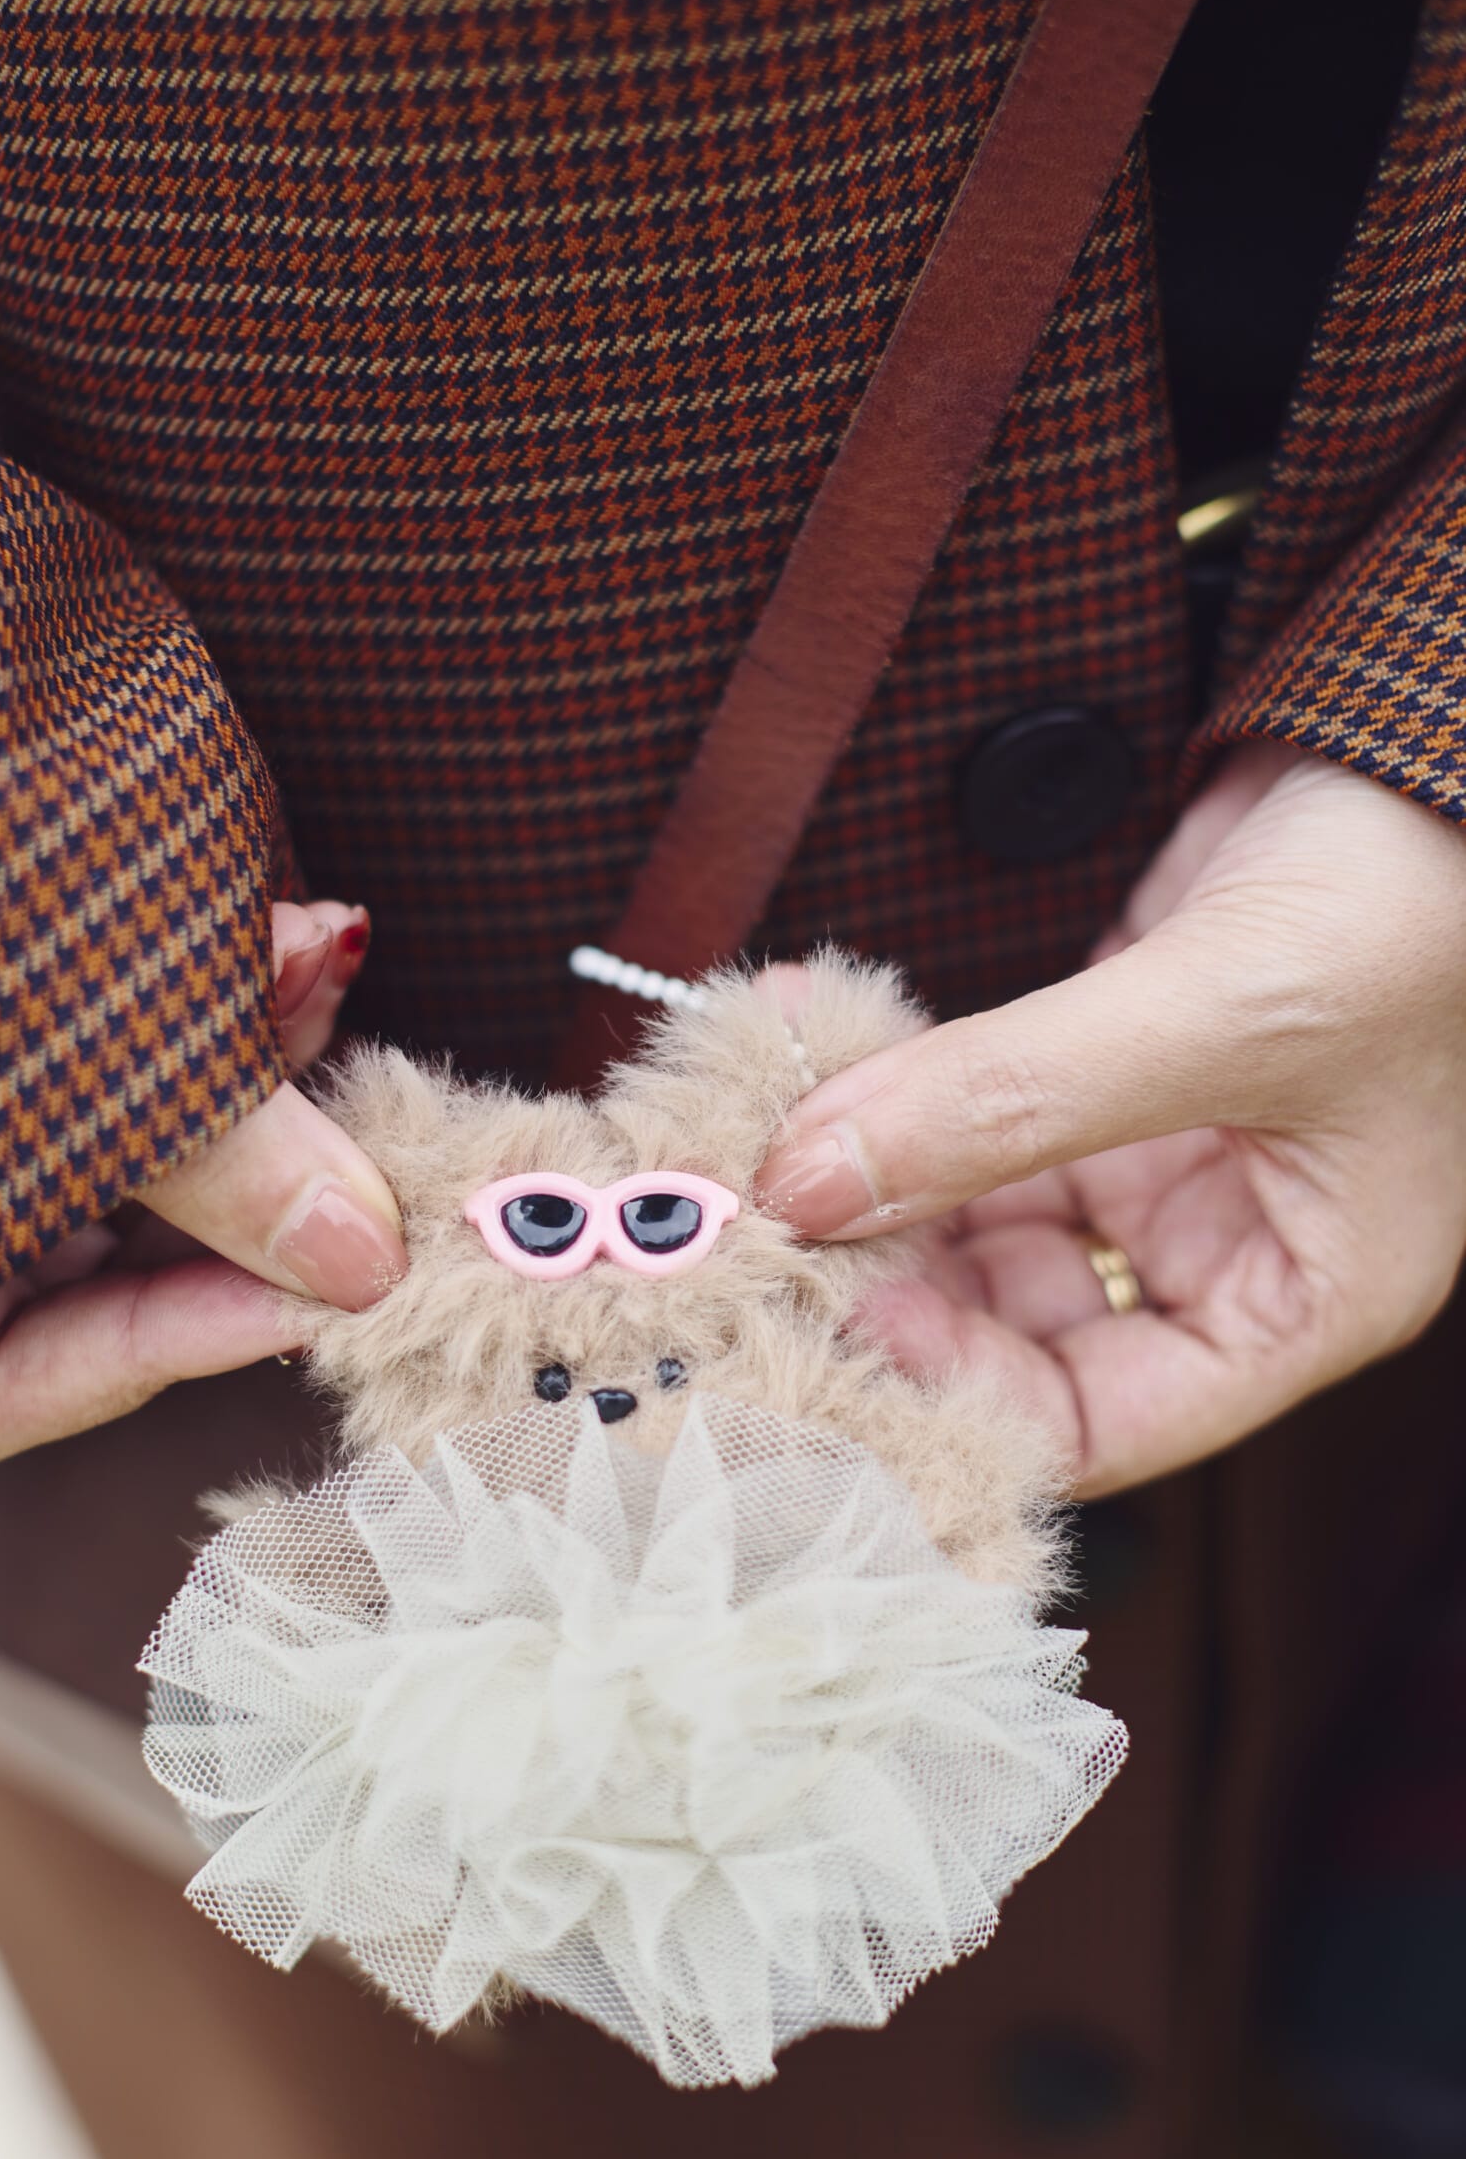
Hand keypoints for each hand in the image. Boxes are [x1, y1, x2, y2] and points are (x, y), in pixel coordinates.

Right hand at [0, 900, 402, 1459]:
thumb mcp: (61, 1031)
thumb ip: (217, 1164)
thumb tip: (358, 1268)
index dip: (173, 1344)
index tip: (330, 1278)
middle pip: (86, 1271)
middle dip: (249, 1183)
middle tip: (360, 1113)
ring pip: (120, 1152)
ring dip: (246, 1067)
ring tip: (312, 953)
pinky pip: (112, 1054)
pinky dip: (204, 1006)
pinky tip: (292, 932)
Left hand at [756, 750, 1465, 1494]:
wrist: (1434, 734)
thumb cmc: (1413, 894)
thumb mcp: (1214, 1011)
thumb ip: (1008, 1102)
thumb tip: (807, 1184)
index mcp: (1302, 1302)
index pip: (1097, 1424)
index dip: (959, 1390)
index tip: (838, 1313)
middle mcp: (1227, 1252)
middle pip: (1015, 1331)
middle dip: (890, 1284)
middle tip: (761, 1227)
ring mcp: (1163, 1162)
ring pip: (976, 1225)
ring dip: (867, 1181)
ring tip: (760, 1126)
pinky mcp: (1106, 1073)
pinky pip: (976, 1118)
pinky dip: (891, 1094)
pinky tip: (808, 1047)